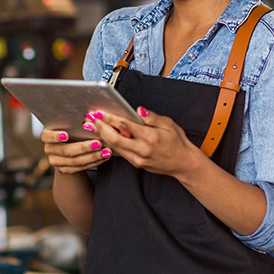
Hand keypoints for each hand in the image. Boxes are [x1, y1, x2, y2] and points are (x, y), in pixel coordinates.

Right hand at [40, 128, 112, 173]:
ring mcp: (55, 161)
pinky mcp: (64, 170)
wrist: (69, 147)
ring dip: (92, 157)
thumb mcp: (70, 124)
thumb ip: (75, 122)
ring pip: (74, 161)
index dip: (55, 136)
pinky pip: (80, 168)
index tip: (66, 135)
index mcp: (47, 135)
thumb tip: (90, 117)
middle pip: (65, 150)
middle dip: (83, 147)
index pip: (47, 136)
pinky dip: (93, 162)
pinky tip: (103, 157)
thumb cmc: (71, 130)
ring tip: (106, 152)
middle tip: (98, 143)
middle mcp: (49, 149)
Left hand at [86, 107, 201, 178]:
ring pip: (114, 147)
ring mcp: (138, 159)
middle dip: (100, 128)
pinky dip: (110, 143)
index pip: (126, 126)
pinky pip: (120, 152)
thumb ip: (152, 117)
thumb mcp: (169, 124)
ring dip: (102, 136)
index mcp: (150, 137)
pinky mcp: (136, 164)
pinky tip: (103, 135)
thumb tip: (138, 110)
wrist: (183, 163)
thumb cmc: (177, 142)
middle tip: (89, 119)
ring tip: (91, 126)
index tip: (100, 112)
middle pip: (114, 139)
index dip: (110, 118)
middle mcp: (142, 150)